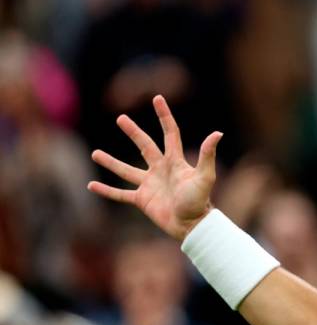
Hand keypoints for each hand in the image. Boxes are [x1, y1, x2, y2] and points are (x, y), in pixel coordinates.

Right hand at [87, 95, 222, 240]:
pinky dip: (106, 190)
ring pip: (126, 170)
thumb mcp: (204, 176)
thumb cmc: (200, 201)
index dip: (164, 116)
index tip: (157, 98)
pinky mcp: (142, 200)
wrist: (192, 225)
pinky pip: (120, 194)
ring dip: (111, 162)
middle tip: (121, 118)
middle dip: (133, 132)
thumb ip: (207, 155)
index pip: (169, 133)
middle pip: (145, 146)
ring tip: (94, 153)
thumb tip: (217, 133)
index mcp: (175, 161)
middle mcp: (161, 169)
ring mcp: (150, 184)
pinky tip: (91, 185)